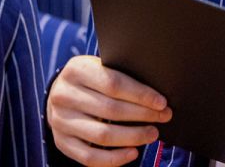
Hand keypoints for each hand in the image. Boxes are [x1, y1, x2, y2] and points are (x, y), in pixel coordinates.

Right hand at [46, 55, 172, 166]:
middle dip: (143, 115)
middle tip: (164, 116)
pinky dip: (114, 159)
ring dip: (133, 137)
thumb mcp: (99, 66)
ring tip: (153, 134)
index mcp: (76, 70)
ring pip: (102, 136)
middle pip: (110, 110)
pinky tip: (133, 153)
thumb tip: (156, 95)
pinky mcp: (61, 142)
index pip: (113, 83)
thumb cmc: (90, 79)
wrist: (59, 93)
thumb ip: (120, 75)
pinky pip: (90, 157)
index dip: (141, 95)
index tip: (162, 102)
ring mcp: (60, 121)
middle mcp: (64, 95)